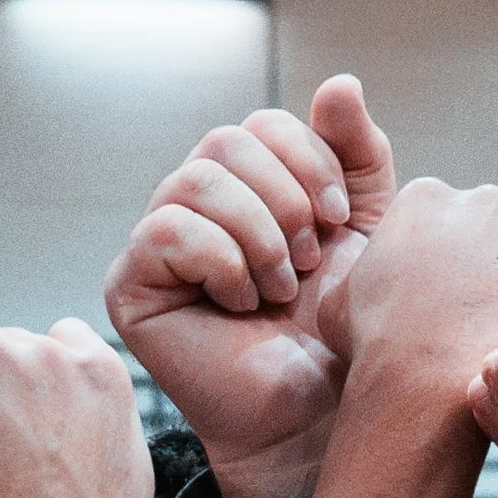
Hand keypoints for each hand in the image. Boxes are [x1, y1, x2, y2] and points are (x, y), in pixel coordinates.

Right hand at [105, 76, 396, 497]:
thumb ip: (356, 158)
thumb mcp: (368, 232)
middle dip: (283, 199)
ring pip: (195, 181)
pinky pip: (164, 232)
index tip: (339, 223)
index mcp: (248, 185)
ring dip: (256, 236)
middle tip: (308, 261)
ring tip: (279, 289)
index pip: (263, 124)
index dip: (308, 162)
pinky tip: (242, 305)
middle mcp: (196, 205)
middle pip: (225, 141)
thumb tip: (338, 83)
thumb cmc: (341, 332)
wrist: (319, 413)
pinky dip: (220, 263)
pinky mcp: (130, 285)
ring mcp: (158, 243)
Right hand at [326, 181, 497, 416]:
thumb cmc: (377, 349)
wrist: (426, 384)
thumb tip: (356, 267)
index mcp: (426, 196)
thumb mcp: (337, 301)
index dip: (441, 262)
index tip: (438, 298)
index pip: (442, 219)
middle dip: (486, 266)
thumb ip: (354, 271)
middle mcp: (483, 198)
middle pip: (492, 229)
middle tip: (473, 319)